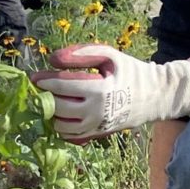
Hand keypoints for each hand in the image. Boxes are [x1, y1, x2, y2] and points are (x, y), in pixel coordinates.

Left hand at [32, 44, 189, 139]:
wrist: (154, 97)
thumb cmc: (130, 72)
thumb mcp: (110, 55)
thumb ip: (82, 53)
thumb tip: (52, 60)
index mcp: (100, 90)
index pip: (62, 87)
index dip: (45, 81)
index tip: (35, 78)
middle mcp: (96, 112)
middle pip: (57, 107)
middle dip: (44, 97)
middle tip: (40, 90)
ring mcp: (96, 126)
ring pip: (60, 125)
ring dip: (51, 113)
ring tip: (50, 100)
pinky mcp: (97, 134)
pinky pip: (69, 135)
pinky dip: (60, 125)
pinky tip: (61, 113)